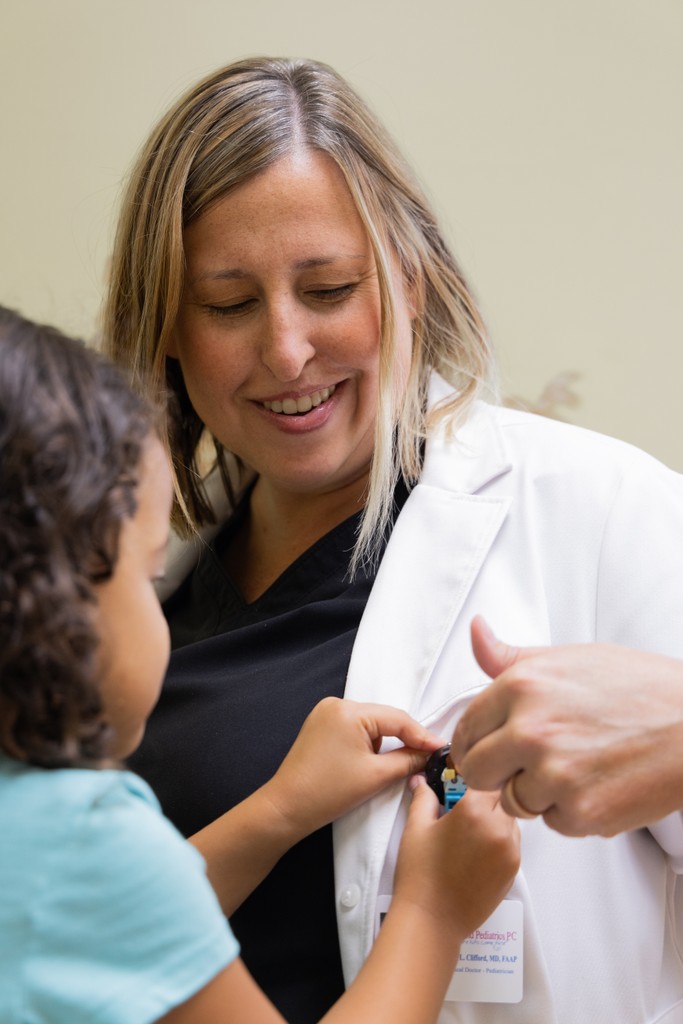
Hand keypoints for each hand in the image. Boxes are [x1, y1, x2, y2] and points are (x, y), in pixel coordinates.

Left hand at [263, 697, 444, 840]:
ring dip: (385, 742)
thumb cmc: (329, 792)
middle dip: (404, 738)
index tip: (442, 749)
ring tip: (394, 764)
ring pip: (370, 725)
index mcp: (350, 710)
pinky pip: (355, 729)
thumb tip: (430, 754)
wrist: (286, 808)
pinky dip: (368, 744)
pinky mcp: (320, 726)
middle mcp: (336, 704)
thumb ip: (408, 760)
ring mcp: (325, 713)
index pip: (397, 719)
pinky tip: (370, 761)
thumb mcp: (376, 776)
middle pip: (384, 719)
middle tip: (428, 756)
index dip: (422, 736)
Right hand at [393, 781, 518, 940]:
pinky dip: (501, 839)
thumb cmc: (420, 875)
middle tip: (465, 805)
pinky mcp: (514, 871)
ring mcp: (510, 851)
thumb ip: (424, 798)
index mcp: (474, 812)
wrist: (432, 919)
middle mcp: (498, 828)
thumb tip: (423, 782)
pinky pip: (513, 843)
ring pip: (511, 820)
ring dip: (497, 817)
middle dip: (486, 797)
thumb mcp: (416, 828)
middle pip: (502, 798)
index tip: (464, 779)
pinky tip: (478, 849)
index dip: (476, 776)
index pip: (487, 778)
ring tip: (472, 829)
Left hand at [451, 616, 682, 835]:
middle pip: (476, 772)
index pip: (465, 729)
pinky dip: (570, 812)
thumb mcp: (568, 659)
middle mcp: (531, 730)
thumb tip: (477, 633)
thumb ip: (511, 658)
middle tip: (524, 764)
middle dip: (496, 772)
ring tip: (573, 767)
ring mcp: (554, 774)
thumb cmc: (640, 688)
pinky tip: (595, 783)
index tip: (487, 747)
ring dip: (536, 793)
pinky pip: (552, 822)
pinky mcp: (580, 812)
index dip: (476, 742)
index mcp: (521, 686)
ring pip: (513, 801)